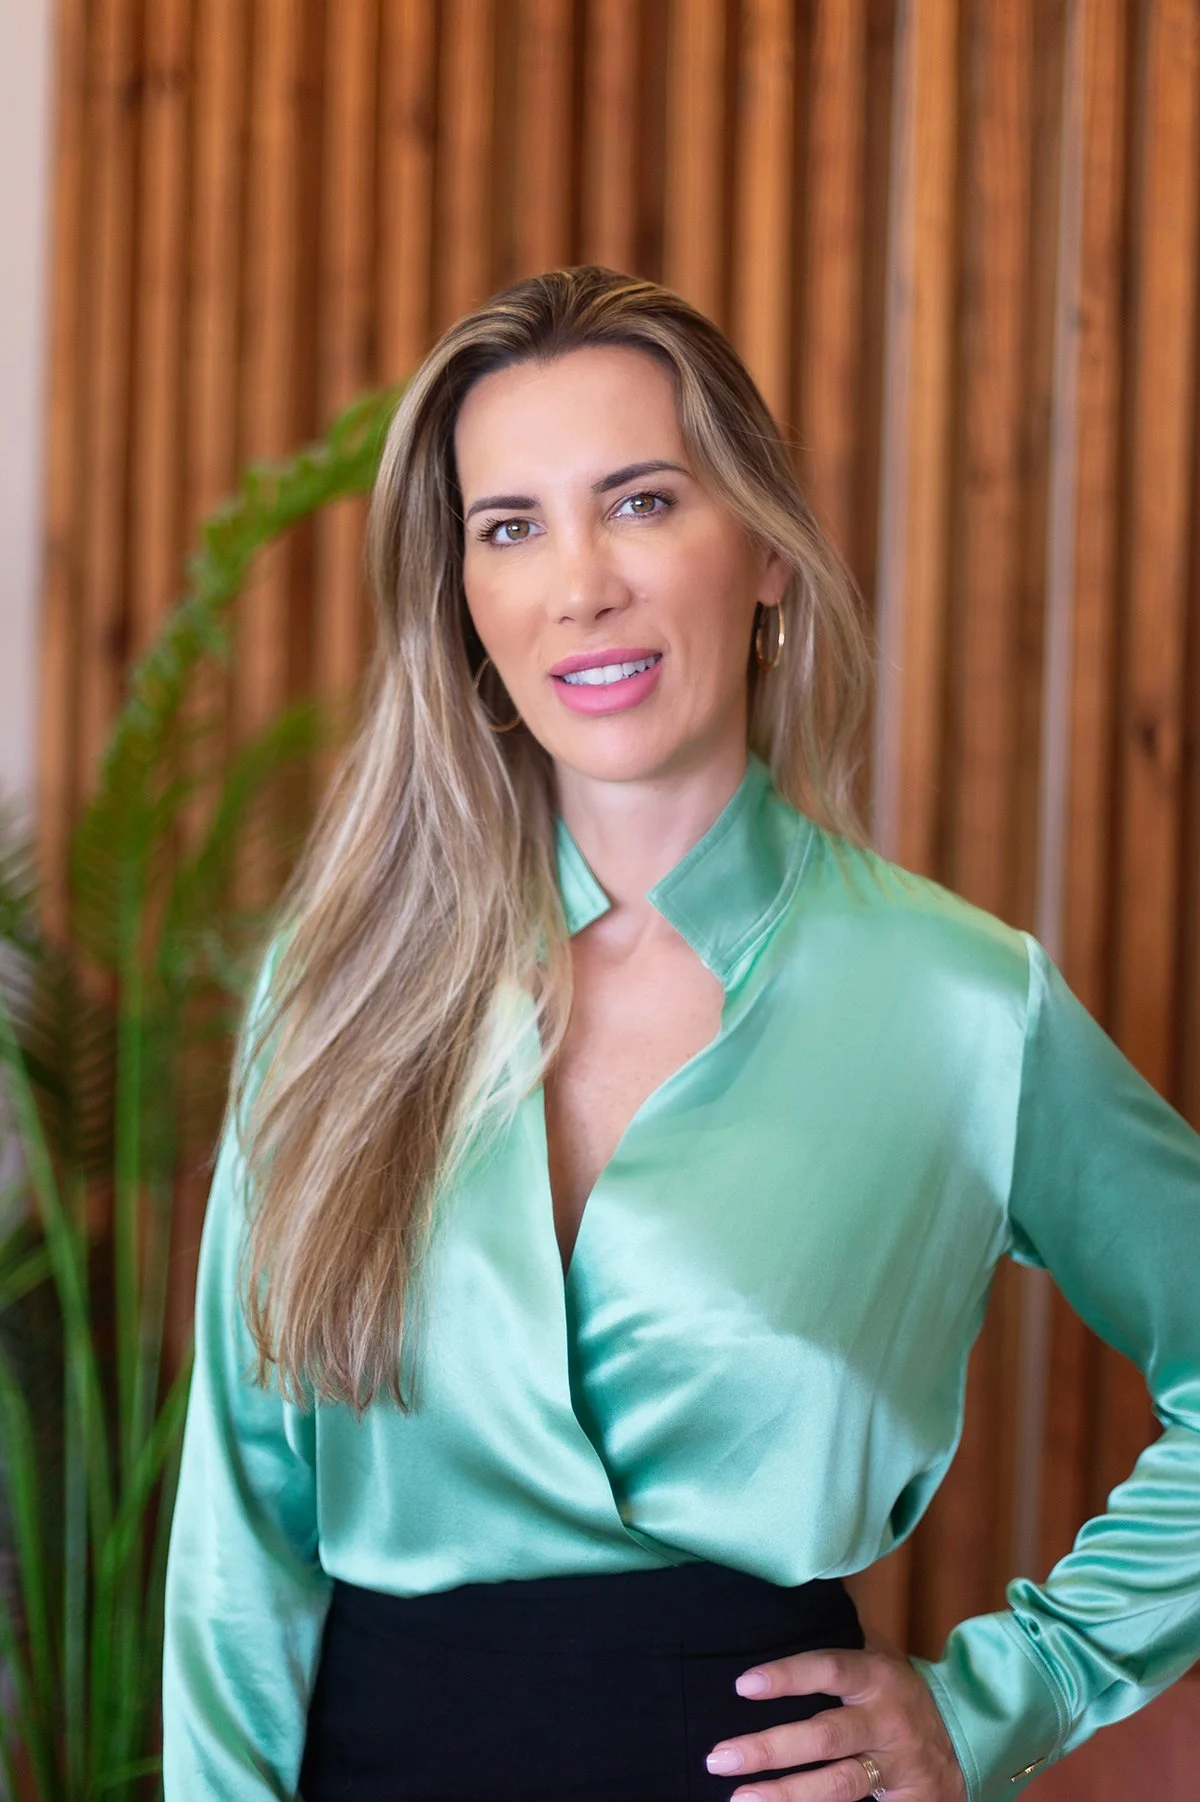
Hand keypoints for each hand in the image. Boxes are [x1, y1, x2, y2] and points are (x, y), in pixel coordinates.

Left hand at [703, 1622, 967, 1800]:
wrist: (964, 1742)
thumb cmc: (897, 1692)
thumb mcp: (877, 1655)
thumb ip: (838, 1636)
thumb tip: (784, 1602)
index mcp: (876, 1676)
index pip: (828, 1668)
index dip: (787, 1676)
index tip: (743, 1685)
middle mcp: (886, 1720)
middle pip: (824, 1736)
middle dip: (768, 1749)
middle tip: (719, 1758)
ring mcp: (896, 1765)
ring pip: (838, 1785)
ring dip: (786, 1795)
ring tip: (740, 1799)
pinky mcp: (906, 1801)